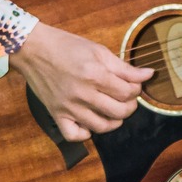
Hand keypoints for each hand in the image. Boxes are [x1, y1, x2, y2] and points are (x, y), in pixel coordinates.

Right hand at [9, 24, 151, 142]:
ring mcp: (69, 107)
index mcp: (95, 74)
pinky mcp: (56, 114)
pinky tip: (89, 123)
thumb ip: (124, 67)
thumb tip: (148, 75)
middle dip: (129, 106)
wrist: (33, 49)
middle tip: (126, 98)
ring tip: (113, 110)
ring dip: (113, 121)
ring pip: (101, 127)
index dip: (136, 89)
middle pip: (119, 112)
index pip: (127, 92)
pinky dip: (85, 133)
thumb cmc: (66, 46)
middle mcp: (82, 94)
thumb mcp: (98, 50)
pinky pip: (74, 135)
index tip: (133, 85)